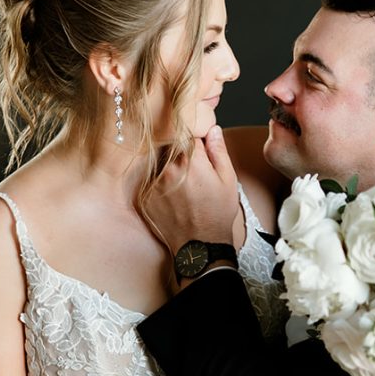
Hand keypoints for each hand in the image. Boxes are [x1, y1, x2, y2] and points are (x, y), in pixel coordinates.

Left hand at [143, 126, 240, 254]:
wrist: (199, 247)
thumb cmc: (217, 215)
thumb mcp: (228, 181)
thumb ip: (218, 151)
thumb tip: (212, 128)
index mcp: (191, 160)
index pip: (189, 133)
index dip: (197, 140)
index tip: (202, 150)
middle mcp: (169, 168)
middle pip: (173, 148)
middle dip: (183, 155)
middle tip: (195, 175)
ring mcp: (154, 183)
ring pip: (161, 164)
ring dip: (171, 169)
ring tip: (185, 190)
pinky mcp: (145, 196)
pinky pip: (153, 182)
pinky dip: (162, 186)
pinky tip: (175, 200)